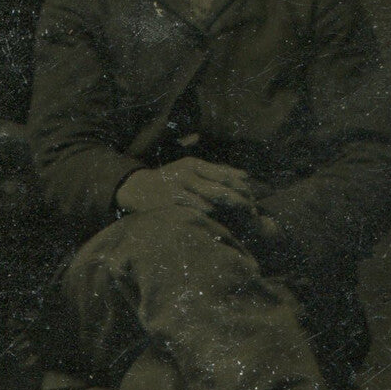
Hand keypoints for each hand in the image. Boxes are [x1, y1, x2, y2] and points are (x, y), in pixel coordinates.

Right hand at [116, 157, 260, 231]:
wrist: (136, 189)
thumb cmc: (170, 181)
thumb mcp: (191, 170)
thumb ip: (216, 172)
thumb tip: (245, 176)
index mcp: (194, 164)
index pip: (225, 175)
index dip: (242, 187)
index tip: (253, 199)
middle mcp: (187, 173)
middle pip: (222, 188)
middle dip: (240, 202)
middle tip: (253, 213)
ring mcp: (179, 188)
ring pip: (212, 200)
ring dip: (228, 212)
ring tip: (242, 221)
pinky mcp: (172, 202)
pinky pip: (196, 210)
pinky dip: (211, 217)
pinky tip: (221, 224)